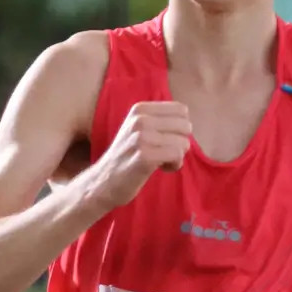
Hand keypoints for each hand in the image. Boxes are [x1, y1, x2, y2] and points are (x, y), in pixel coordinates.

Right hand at [81, 99, 192, 213]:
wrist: (102, 182)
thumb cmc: (126, 157)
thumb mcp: (137, 130)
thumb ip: (159, 121)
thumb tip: (188, 123)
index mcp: (140, 109)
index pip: (181, 110)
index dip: (180, 128)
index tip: (166, 140)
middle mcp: (140, 119)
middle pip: (185, 126)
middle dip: (181, 142)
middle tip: (166, 153)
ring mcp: (141, 137)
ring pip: (183, 142)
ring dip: (178, 156)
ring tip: (162, 162)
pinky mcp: (144, 156)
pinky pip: (177, 155)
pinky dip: (175, 165)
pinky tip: (162, 169)